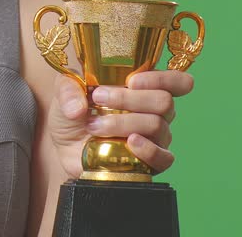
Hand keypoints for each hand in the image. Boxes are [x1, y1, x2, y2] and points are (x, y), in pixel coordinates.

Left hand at [47, 70, 194, 177]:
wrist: (65, 145)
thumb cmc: (74, 111)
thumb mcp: (65, 90)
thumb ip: (68, 90)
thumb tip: (78, 109)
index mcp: (145, 88)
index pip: (177, 82)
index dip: (163, 79)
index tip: (132, 80)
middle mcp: (156, 112)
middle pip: (164, 102)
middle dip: (130, 99)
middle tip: (99, 98)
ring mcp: (155, 138)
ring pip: (157, 125)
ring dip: (123, 123)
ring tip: (95, 125)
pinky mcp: (149, 163)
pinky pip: (164, 158)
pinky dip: (148, 149)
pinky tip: (130, 143)